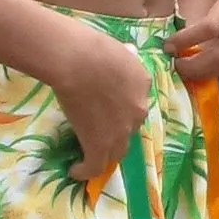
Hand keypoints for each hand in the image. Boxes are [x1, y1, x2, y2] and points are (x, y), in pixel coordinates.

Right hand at [49, 17, 152, 183]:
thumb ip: (120, 60)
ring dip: (105, 153)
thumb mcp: (117, 49)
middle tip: (98, 129)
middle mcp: (137, 110)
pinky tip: (75, 171)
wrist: (79, 61)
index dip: (122, 105)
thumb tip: (120, 56)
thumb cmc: (91, 47)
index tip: (109, 106)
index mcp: (142, 84)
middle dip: (117, 129)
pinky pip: (95, 165)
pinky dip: (85, 171)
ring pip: (117, 149)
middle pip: (130, 126)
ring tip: (90, 154)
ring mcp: (121, 131)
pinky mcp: (100, 145)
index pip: (135, 100)